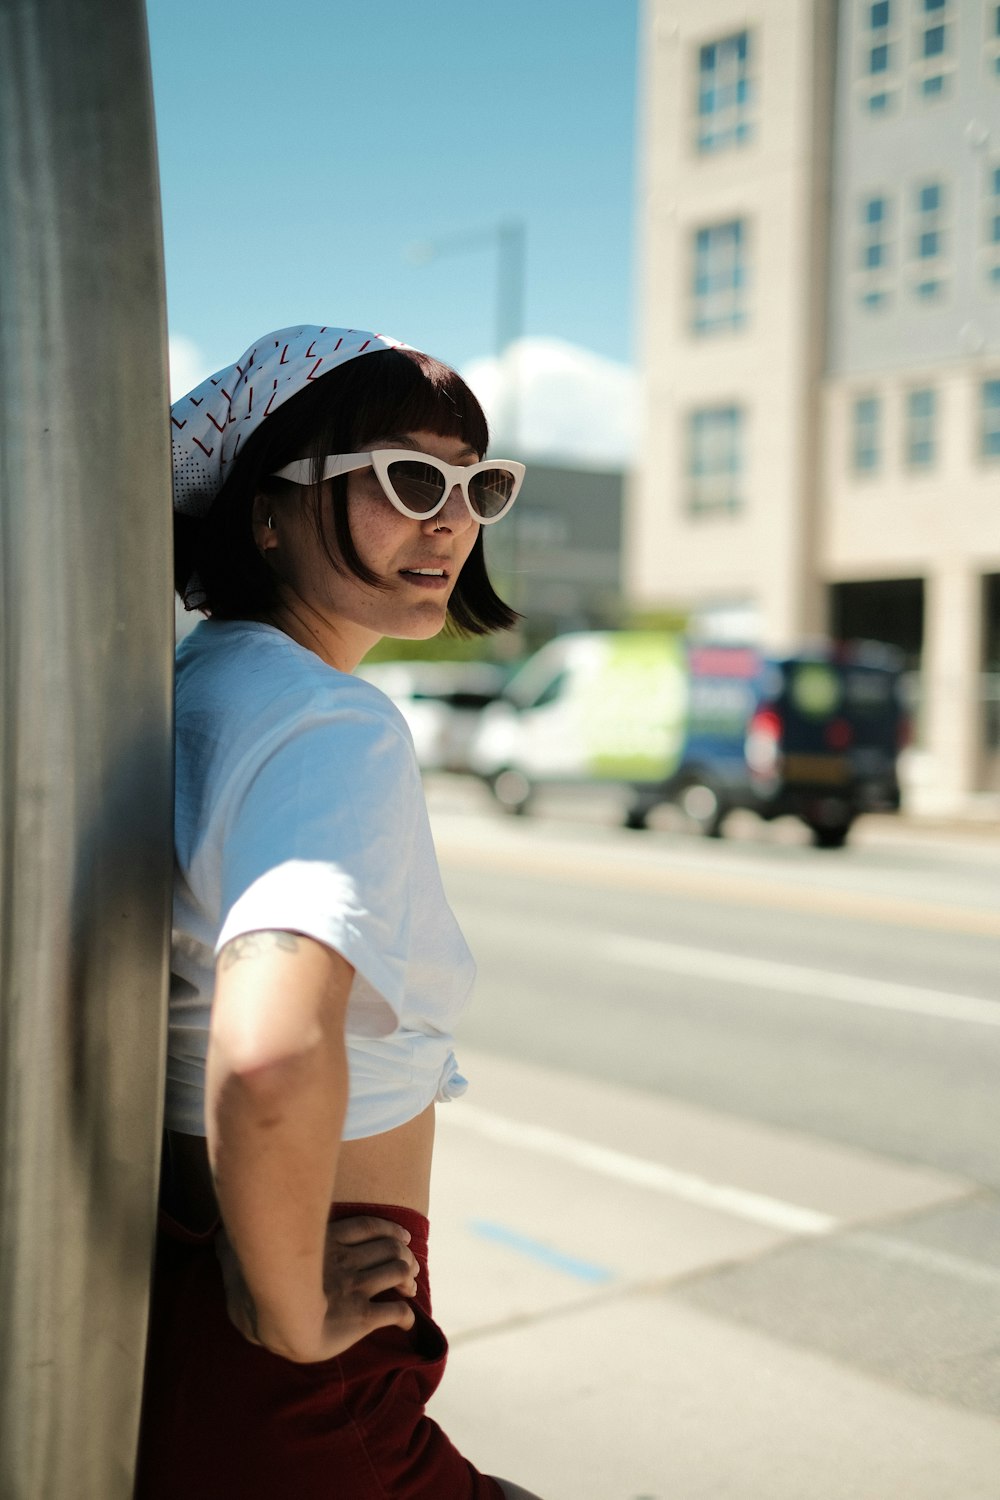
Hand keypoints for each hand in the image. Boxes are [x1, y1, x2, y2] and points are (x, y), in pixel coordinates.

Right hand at [216, 1213, 418, 1361]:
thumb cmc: (254, 1286)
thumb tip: (214, 1237)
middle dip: (403, 1253)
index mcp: (327, 1245)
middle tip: (408, 1264)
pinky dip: (406, 1315)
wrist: (275, 1318)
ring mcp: (356, 1289)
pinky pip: (395, 1314)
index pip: (369, 1228)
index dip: (389, 1229)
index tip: (402, 1235)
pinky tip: (408, 1321)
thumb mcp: (238, 1256)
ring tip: (408, 1286)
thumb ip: (232, 1246)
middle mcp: (347, 1264)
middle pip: (390, 1247)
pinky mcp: (362, 1318)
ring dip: (407, 1278)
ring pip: (398, 1272)